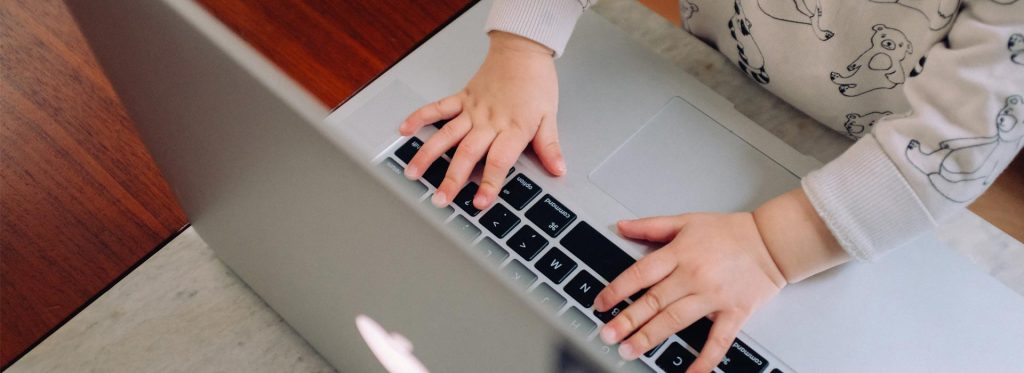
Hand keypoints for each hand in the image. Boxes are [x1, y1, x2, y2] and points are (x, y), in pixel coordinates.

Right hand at [400, 31, 563, 209]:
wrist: (523, 49)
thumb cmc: (536, 81)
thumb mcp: (549, 116)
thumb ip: (549, 146)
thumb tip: (558, 169)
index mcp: (512, 128)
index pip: (499, 161)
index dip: (489, 183)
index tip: (480, 201)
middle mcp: (489, 121)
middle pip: (467, 153)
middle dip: (452, 178)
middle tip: (440, 198)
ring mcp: (472, 110)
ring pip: (447, 135)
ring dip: (428, 155)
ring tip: (412, 173)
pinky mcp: (462, 98)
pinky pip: (438, 108)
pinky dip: (420, 117)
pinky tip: (404, 130)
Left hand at [593, 213, 786, 372]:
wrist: (772, 241)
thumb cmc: (731, 231)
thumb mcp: (686, 220)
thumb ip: (651, 226)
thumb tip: (622, 226)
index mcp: (679, 254)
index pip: (640, 274)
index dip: (617, 290)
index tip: (601, 304)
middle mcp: (693, 276)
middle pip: (653, 302)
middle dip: (627, 321)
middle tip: (607, 335)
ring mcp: (713, 297)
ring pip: (675, 321)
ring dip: (650, 337)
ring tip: (629, 350)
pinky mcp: (734, 313)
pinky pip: (717, 341)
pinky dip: (704, 360)